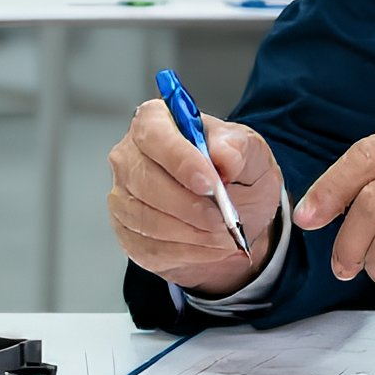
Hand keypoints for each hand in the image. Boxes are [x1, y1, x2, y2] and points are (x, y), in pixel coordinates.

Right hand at [106, 99, 285, 297]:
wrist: (232, 212)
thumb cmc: (234, 173)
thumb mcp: (251, 153)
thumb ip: (240, 149)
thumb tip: (225, 156)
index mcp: (156, 122)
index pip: (154, 135)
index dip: (181, 160)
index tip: (210, 184)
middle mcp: (130, 156)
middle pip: (145, 182)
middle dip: (190, 206)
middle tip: (225, 219)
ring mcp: (123, 196)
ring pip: (147, 219)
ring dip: (193, 233)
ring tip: (225, 235)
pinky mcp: (127, 233)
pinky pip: (151, 247)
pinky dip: (188, 252)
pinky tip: (210, 247)